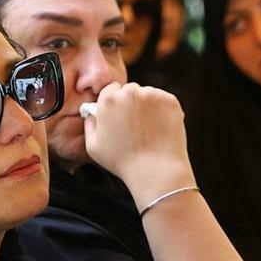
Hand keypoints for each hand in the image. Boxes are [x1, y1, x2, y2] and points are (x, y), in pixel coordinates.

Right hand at [83, 81, 193, 203]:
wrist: (156, 170)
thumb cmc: (122, 162)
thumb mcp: (93, 147)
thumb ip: (89, 125)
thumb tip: (91, 113)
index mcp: (108, 99)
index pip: (111, 90)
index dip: (115, 103)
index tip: (120, 113)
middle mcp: (130, 92)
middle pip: (130, 90)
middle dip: (131, 103)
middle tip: (135, 124)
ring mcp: (152, 95)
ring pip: (148, 95)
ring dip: (148, 106)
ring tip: (149, 130)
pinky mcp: (170, 101)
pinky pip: (164, 102)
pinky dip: (163, 111)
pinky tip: (160, 129)